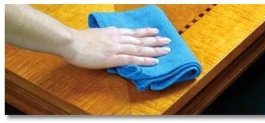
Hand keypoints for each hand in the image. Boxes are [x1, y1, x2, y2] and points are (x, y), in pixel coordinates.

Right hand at [55, 27, 170, 68]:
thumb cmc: (79, 39)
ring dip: (154, 49)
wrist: (71, 42)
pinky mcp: (114, 58)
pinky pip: (133, 59)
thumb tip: (111, 38)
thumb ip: (106, 36)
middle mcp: (118, 38)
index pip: (133, 33)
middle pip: (140, 39)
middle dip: (155, 40)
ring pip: (140, 48)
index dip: (145, 33)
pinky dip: (144, 60)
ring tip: (166, 50)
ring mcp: (117, 48)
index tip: (155, 32)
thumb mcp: (96, 34)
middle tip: (167, 40)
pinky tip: (154, 61)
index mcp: (113, 32)